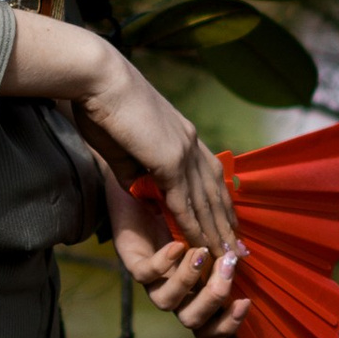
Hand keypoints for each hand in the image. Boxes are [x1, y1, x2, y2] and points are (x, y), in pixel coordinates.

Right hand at [0, 12, 242, 317]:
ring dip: (218, 233)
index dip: (221, 203)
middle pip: (216, 193)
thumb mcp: (124, 144)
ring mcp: (183, 151)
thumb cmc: (103, 105)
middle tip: (240, 252)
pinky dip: (196, 227)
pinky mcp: (169, 160)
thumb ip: (136, 167)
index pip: (210, 175)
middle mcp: (191, 143)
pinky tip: (202, 247)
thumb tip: (137, 184)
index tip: (230, 226)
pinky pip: (185, 203)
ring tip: (228, 259)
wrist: (98, 78)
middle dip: (228, 224)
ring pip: (206, 202)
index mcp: (183, 136)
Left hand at [107, 164, 251, 337]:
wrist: (139, 183)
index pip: (211, 323)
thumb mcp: (204, 225)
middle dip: (213, 299)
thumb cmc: (177, 209)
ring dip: (188, 279)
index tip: (246, 300)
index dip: (229, 322)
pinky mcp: (132, 260)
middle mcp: (173, 289)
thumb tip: (244, 253)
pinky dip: (163, 263)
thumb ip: (221, 242)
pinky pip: (144, 275)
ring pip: (166, 302)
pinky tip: (177, 246)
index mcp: (195, 287)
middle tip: (226, 267)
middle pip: (192, 320)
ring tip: (201, 251)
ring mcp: (151, 278)